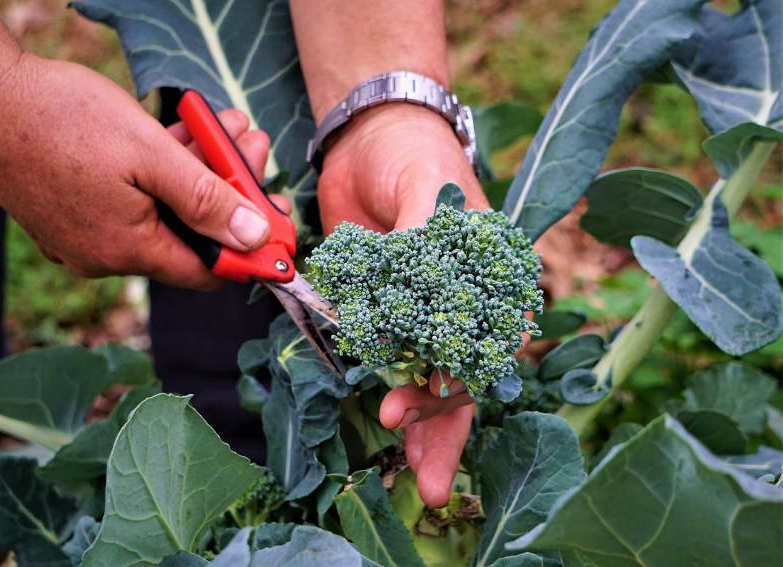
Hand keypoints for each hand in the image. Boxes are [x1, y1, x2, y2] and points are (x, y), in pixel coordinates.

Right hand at [0, 54, 273, 289]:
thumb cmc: (62, 120)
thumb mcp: (151, 155)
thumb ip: (206, 200)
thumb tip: (254, 238)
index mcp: (128, 250)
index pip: (208, 272)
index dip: (250, 250)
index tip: (280, 223)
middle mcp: (107, 254)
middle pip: (189, 234)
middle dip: (230, 190)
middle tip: (252, 146)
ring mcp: (86, 234)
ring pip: (163, 210)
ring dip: (199, 171)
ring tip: (226, 126)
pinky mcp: (72, 210)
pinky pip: (134, 200)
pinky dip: (162, 172)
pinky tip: (183, 134)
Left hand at [318, 104, 488, 506]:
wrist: (368, 139)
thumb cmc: (413, 153)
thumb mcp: (427, 183)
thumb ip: (427, 236)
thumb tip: (419, 291)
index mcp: (490, 279)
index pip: (486, 344)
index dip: (460, 382)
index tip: (423, 403)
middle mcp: (463, 304)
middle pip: (463, 376)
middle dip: (443, 426)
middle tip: (422, 475)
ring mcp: (422, 311)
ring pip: (430, 380)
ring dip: (422, 425)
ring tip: (412, 474)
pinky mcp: (384, 310)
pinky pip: (387, 360)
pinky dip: (387, 391)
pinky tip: (386, 427)